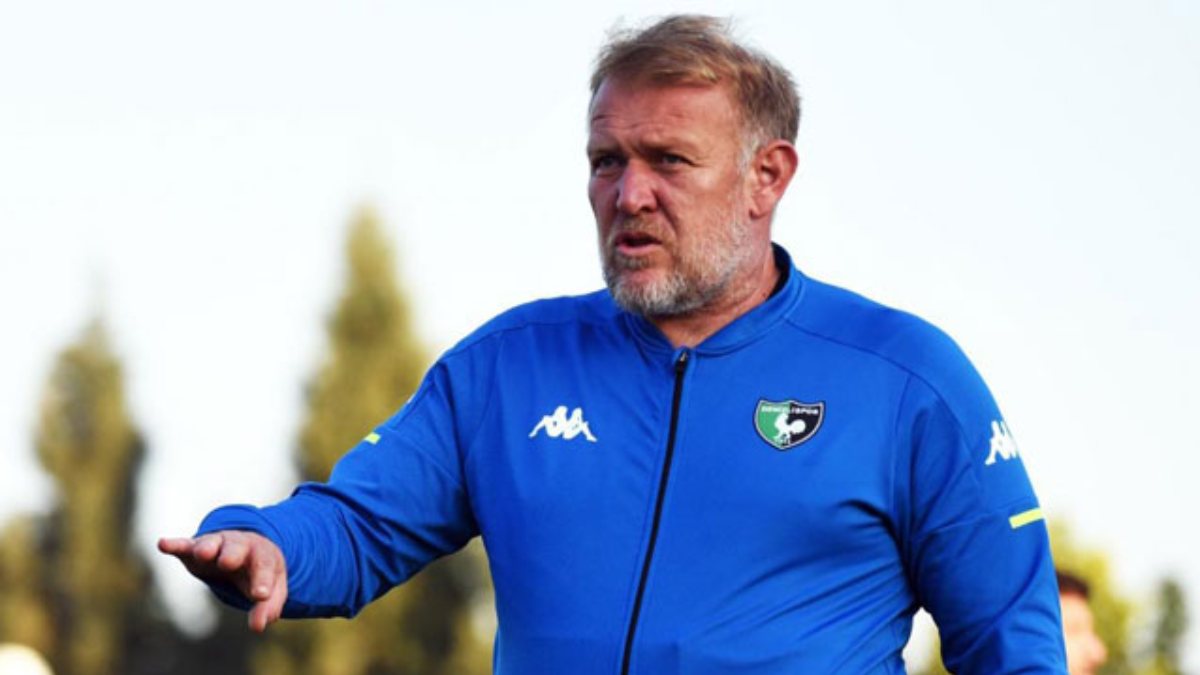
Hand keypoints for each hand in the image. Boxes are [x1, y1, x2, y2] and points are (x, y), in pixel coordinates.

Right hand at [158, 531, 287, 632]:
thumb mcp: (271, 590)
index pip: (264, 567)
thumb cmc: (258, 574)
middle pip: (237, 548)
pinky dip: (175, 545)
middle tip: (227, 563)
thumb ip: (267, 608)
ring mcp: (216, 546)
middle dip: (232, 555)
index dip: (262, 581)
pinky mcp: (193, 549)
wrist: (245, 549)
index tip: (261, 596)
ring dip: (206, 547)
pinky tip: (163, 544)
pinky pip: (184, 545)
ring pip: (211, 543)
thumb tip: (259, 626)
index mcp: (262, 556)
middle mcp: (239, 546)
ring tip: (202, 554)